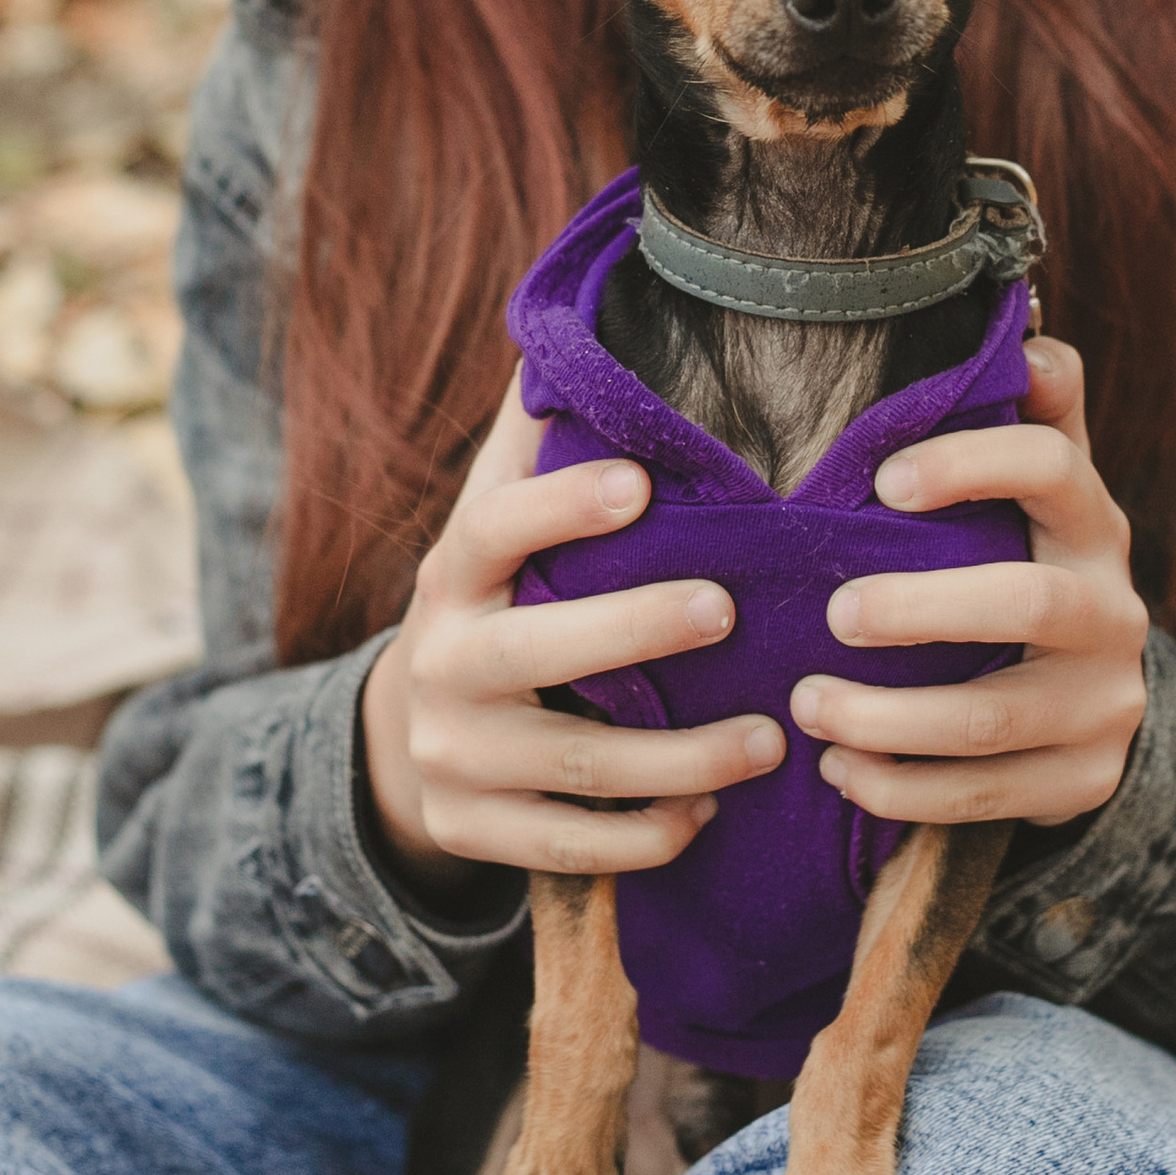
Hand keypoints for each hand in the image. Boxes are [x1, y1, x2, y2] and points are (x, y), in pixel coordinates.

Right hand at [361, 371, 783, 890]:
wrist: (407, 735)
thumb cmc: (497, 602)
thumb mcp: (495, 528)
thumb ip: (538, 445)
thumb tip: (583, 327)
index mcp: (454, 574)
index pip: (491, 527)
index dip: (560, 506)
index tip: (640, 481)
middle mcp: (441, 662)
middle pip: (534, 651)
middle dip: (633, 632)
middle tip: (727, 610)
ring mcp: (453, 755)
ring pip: (571, 762)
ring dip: (678, 757)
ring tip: (769, 739)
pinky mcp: (472, 831)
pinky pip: (566, 847)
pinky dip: (642, 836)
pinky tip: (706, 816)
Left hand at [786, 337, 1147, 830]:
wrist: (1095, 700)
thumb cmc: (1030, 561)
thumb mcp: (1042, 494)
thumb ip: (1034, 416)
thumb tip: (1027, 331)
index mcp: (1094, 523)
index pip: (1054, 470)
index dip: (972, 465)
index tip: (884, 480)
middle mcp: (1114, 610)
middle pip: (1030, 602)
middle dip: (923, 610)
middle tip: (832, 613)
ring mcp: (1104, 704)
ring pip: (997, 718)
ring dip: (891, 717)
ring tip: (808, 705)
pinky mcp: (1080, 781)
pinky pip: (985, 795)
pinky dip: (903, 788)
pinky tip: (840, 772)